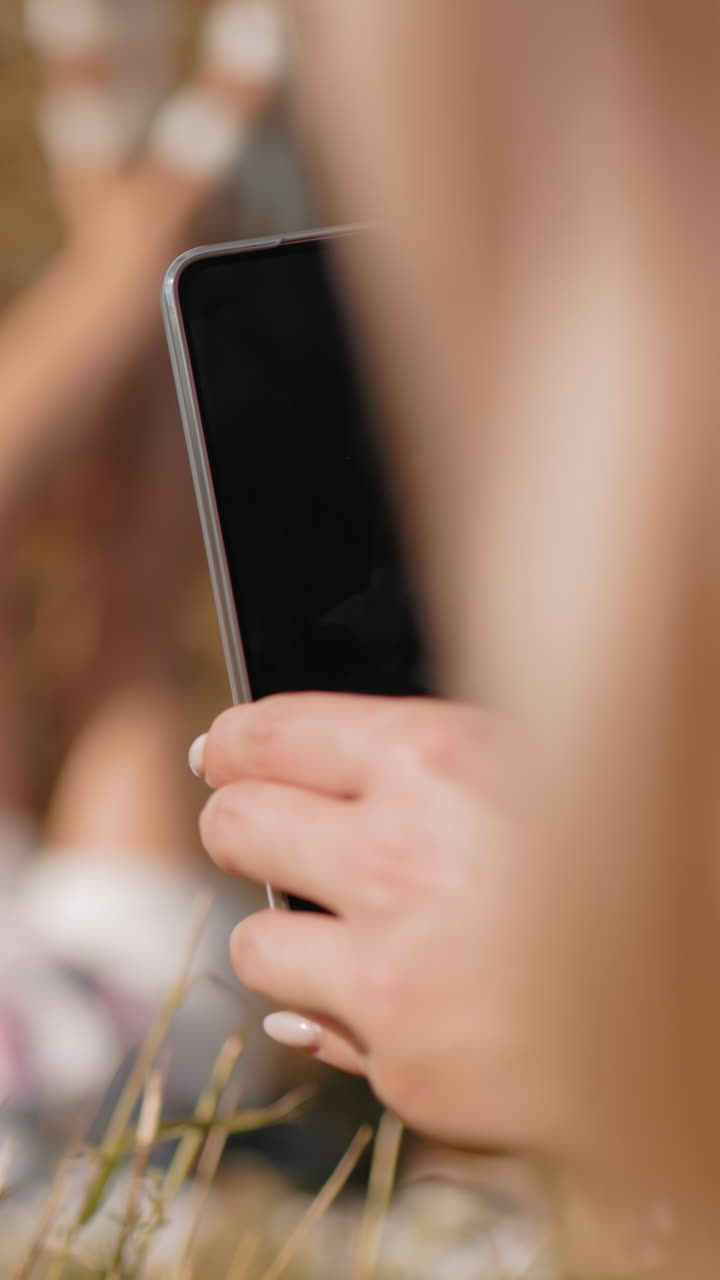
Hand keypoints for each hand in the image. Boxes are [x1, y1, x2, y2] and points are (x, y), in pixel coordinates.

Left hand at [195, 692, 719, 1271]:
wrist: (693, 1002)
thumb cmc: (625, 856)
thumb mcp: (535, 766)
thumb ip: (420, 763)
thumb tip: (285, 763)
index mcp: (435, 761)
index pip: (269, 733)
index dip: (232, 743)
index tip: (221, 754)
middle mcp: (396, 859)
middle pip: (234, 826)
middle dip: (235, 824)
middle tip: (254, 831)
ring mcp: (392, 973)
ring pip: (253, 944)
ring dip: (282, 935)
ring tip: (340, 933)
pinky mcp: (403, 1066)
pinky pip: (321, 1031)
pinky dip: (352, 1016)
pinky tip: (421, 1001)